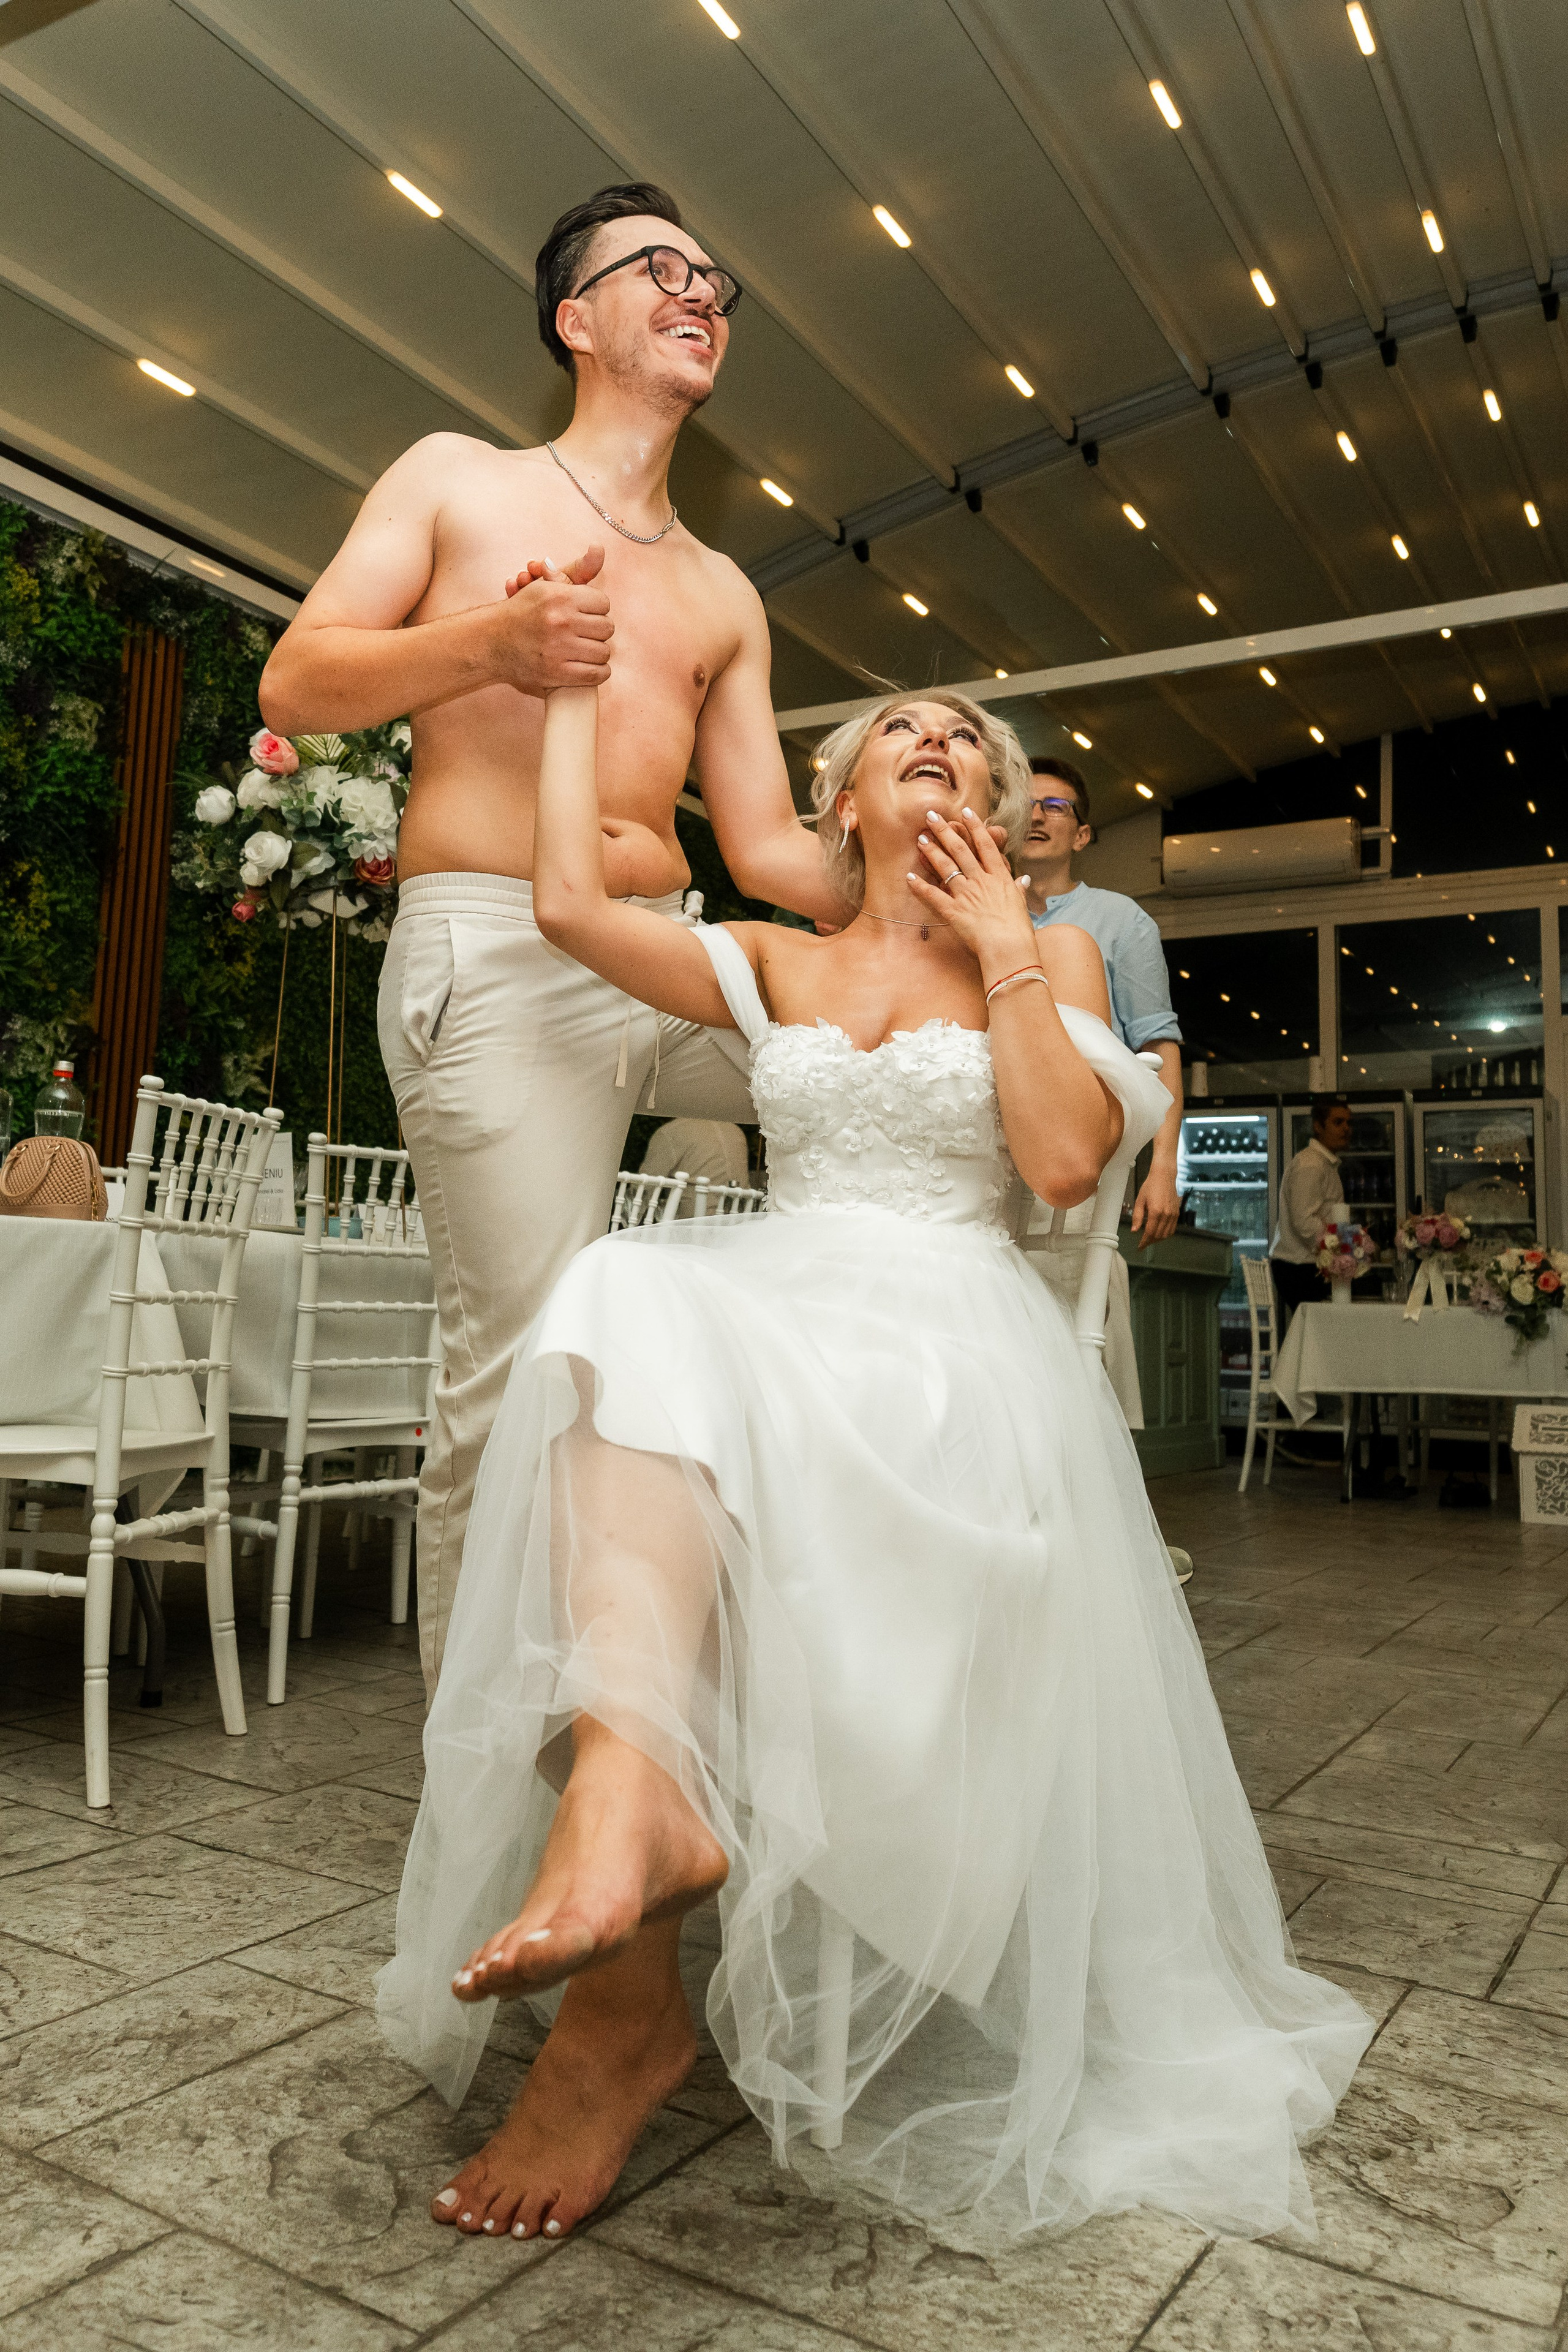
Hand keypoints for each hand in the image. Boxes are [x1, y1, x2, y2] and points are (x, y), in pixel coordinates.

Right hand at [492, 544, 611, 693]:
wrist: (492, 642)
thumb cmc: (523, 612)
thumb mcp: (547, 585)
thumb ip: (577, 570)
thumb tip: (599, 548)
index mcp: (559, 597)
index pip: (603, 603)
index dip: (596, 609)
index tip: (585, 613)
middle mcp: (560, 621)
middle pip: (607, 628)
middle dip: (598, 630)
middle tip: (586, 632)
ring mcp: (559, 649)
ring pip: (604, 652)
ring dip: (598, 652)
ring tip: (585, 649)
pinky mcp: (557, 673)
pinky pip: (596, 674)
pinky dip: (598, 672)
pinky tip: (589, 666)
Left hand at [907, 807, 1035, 977]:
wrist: (1009, 947)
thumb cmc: (1018, 928)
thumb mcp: (1021, 904)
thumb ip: (1019, 889)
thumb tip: (1022, 879)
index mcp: (999, 877)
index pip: (985, 845)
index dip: (974, 827)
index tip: (965, 812)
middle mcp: (981, 881)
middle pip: (961, 850)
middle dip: (945, 831)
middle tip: (931, 816)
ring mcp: (967, 895)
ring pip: (946, 867)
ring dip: (932, 851)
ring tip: (920, 838)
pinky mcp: (954, 911)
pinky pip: (933, 896)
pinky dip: (920, 886)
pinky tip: (908, 877)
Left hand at [1131, 1165, 1179, 1248]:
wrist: (1164, 1176)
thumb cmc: (1151, 1186)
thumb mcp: (1140, 1201)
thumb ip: (1137, 1217)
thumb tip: (1135, 1230)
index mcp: (1156, 1212)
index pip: (1150, 1233)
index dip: (1144, 1242)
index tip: (1139, 1247)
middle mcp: (1166, 1215)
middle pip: (1158, 1236)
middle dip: (1150, 1242)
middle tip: (1143, 1244)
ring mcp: (1173, 1215)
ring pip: (1166, 1234)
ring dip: (1158, 1239)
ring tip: (1150, 1240)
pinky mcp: (1177, 1213)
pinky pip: (1172, 1229)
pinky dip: (1165, 1234)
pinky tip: (1159, 1233)